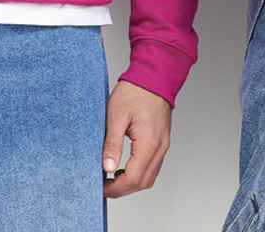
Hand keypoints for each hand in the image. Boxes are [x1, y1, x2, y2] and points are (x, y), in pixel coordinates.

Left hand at [102, 80, 171, 198]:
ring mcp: (163, 145)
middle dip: (123, 189)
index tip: (101, 187)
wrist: (154, 75)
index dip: (116, 188)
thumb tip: (107, 168)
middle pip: (143, 182)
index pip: (134, 178)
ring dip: (132, 182)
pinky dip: (139, 172)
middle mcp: (160, 147)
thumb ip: (112, 144)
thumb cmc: (135, 91)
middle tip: (105, 186)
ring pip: (150, 176)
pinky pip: (153, 165)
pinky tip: (125, 167)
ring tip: (113, 178)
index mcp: (149, 143)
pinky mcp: (162, 141)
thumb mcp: (116, 116)